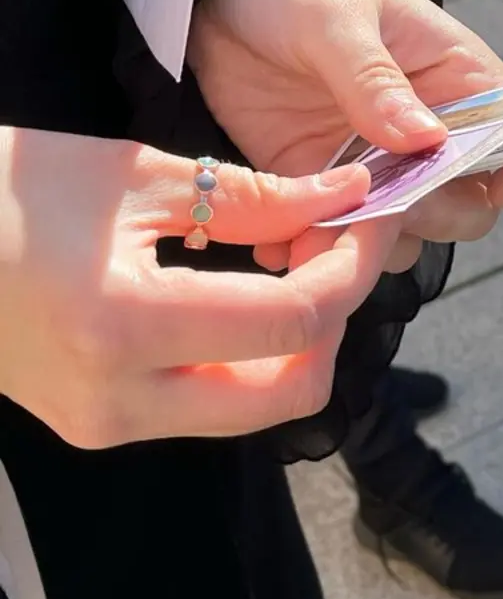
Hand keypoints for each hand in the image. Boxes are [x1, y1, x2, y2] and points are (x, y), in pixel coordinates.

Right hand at [0, 127, 399, 446]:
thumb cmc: (4, 190)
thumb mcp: (135, 174)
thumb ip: (254, 196)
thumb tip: (345, 199)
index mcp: (121, 325)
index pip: (292, 322)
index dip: (350, 267)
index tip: (369, 217)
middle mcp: (119, 399)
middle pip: (293, 393)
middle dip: (336, 320)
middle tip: (339, 249)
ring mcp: (109, 424)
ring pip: (257, 406)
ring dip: (299, 342)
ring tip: (299, 263)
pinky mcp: (103, 424)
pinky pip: (213, 402)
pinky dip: (253, 355)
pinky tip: (254, 293)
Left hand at [188, 0, 502, 270]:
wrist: (225, 6)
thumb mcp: (338, 14)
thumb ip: (377, 78)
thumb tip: (426, 140)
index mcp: (465, 86)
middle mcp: (438, 141)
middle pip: (473, 208)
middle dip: (436, 213)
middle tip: (386, 194)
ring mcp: (387, 176)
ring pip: (412, 238)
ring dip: (373, 242)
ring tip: (320, 223)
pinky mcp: (332, 199)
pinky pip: (345, 246)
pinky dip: (318, 253)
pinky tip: (281, 237)